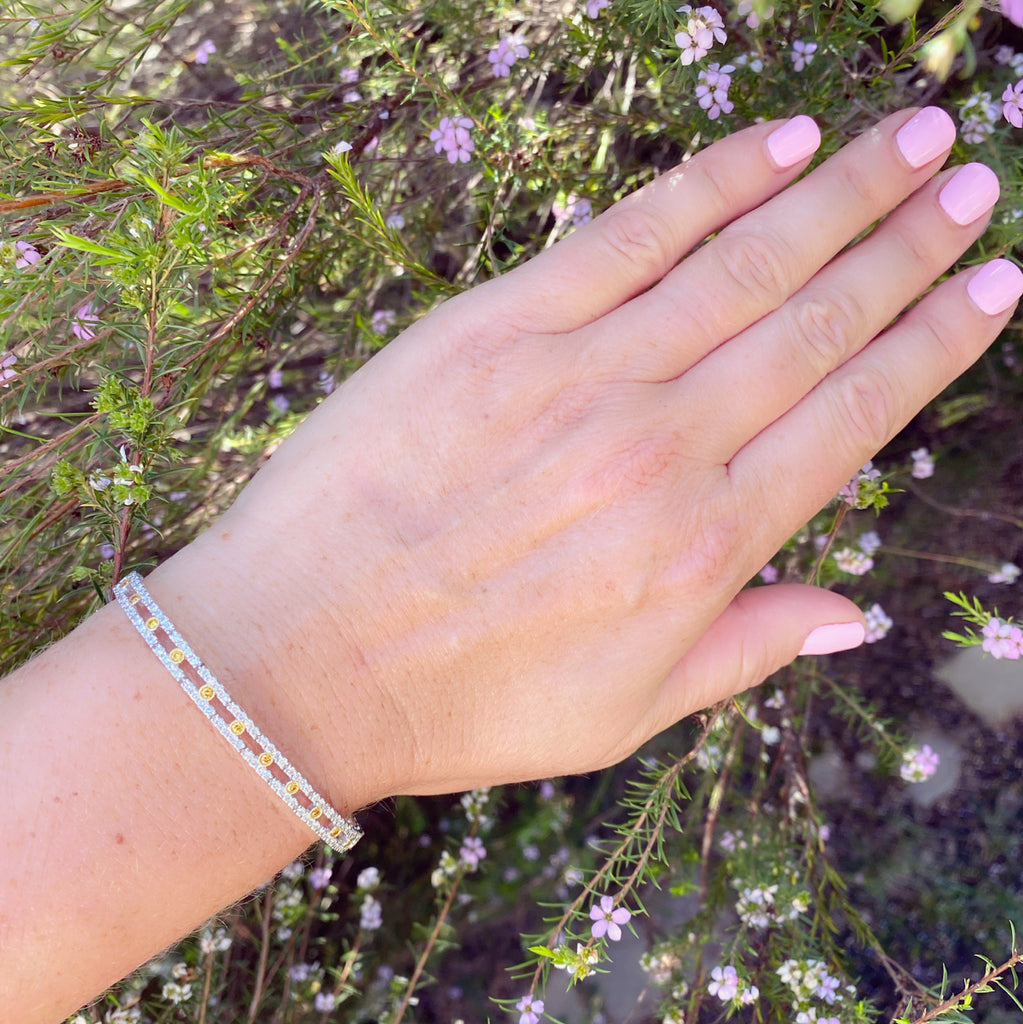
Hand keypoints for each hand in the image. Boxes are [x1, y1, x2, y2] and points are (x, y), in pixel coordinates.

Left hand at [155, 107, 1019, 810]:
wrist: (298, 661)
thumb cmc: (461, 700)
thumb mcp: (624, 712)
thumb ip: (748, 648)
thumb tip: (856, 613)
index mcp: (704, 546)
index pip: (852, 415)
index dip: (932, 342)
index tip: (991, 284)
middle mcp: (660, 447)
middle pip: (814, 321)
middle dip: (905, 243)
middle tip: (972, 178)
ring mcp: (577, 377)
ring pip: (739, 263)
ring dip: (836, 192)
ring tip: (910, 139)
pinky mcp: (493, 331)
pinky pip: (626, 237)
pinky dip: (709, 183)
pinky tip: (776, 142)